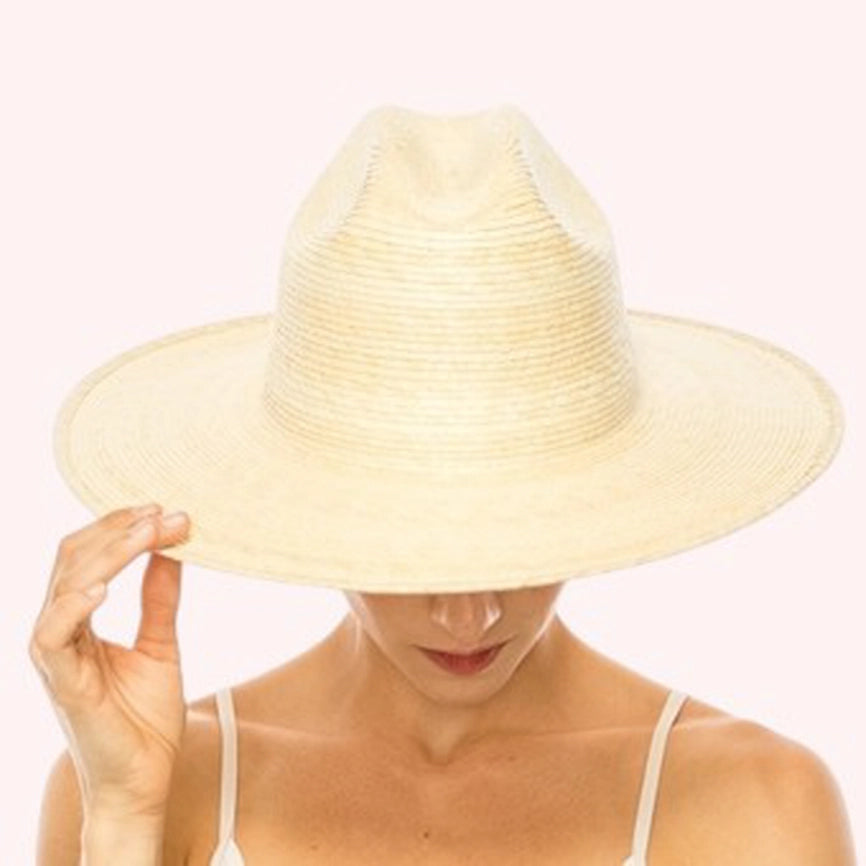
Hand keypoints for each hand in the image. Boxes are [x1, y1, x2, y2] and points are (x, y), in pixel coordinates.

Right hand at [29, 504, 190, 819]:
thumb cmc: (145, 718)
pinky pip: (52, 634)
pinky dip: (75, 603)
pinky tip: (107, 584)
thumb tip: (172, 548)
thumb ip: (159, 598)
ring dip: (109, 552)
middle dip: (119, 529)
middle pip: (73, 559)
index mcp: (80, 620)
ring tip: (149, 532)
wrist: (145, 779)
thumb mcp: (160, 643)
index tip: (165, 509)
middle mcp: (61, 631)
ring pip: (65, 584)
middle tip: (164, 512)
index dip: (122, 526)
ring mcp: (57, 656)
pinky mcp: (62, 682)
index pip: (88, 555)